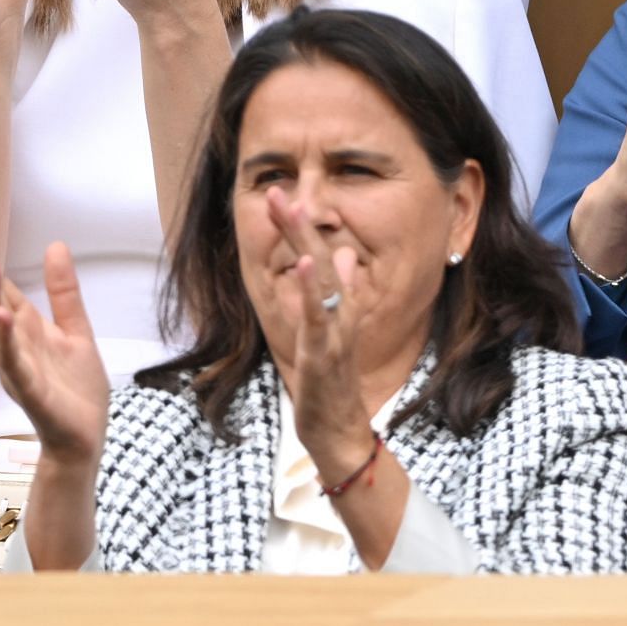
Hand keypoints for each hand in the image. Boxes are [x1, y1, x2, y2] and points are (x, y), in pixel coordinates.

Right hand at [0, 238, 109, 463]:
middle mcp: (15, 350)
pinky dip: (8, 341)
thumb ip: (63, 293)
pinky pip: (15, 365)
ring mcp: (20, 372)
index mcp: (27, 334)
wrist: (85, 438)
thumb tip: (55, 246)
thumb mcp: (75, 330)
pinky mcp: (33, 393)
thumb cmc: (76, 389)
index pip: (2, 296)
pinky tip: (4, 318)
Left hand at [265, 188, 378, 484]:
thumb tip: (346, 256)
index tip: (284, 196)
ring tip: (294, 211)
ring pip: (322, 282)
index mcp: (339, 307)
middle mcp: (341, 313)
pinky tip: (303, 264)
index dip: (302, 228)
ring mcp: (334, 333)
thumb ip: (340, 293)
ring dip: (307, 244)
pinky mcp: (323, 356)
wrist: (342, 433)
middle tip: (280, 192)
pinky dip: (311, 290)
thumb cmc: (334, 385)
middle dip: (299, 225)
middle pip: (321, 260)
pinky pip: (318, 319)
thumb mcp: (334, 332)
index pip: (321, 258)